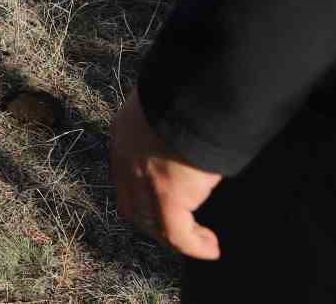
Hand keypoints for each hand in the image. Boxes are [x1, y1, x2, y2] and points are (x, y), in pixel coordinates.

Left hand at [110, 90, 222, 260]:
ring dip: (176, 237)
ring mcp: (145, 179)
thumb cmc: (186, 86)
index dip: (142, 194)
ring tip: (203, 242)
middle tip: (183, 227)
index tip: (163, 204)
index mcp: (123, 133)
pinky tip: (211, 248)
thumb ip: (167, 118)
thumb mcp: (166, 98)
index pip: (124, 174)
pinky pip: (177, 233)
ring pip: (153, 223)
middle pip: (133, 206)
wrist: (192, 91)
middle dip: (155, 222)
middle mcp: (126, 159)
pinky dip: (194, 245)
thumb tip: (188, 122)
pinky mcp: (168, 195)